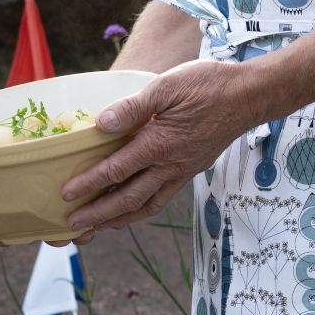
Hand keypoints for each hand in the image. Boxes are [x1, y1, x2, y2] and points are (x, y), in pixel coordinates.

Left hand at [59, 58, 266, 236]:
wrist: (248, 98)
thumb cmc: (207, 86)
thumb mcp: (166, 86)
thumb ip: (133, 107)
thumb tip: (102, 123)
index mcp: (160, 143)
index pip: (117, 169)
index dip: (90, 183)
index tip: (67, 194)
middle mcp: (170, 165)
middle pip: (128, 198)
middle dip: (99, 214)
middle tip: (73, 226)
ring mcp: (181, 172)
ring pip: (146, 205)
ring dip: (119, 219)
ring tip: (97, 229)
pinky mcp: (189, 171)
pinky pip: (161, 198)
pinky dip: (141, 209)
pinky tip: (129, 210)